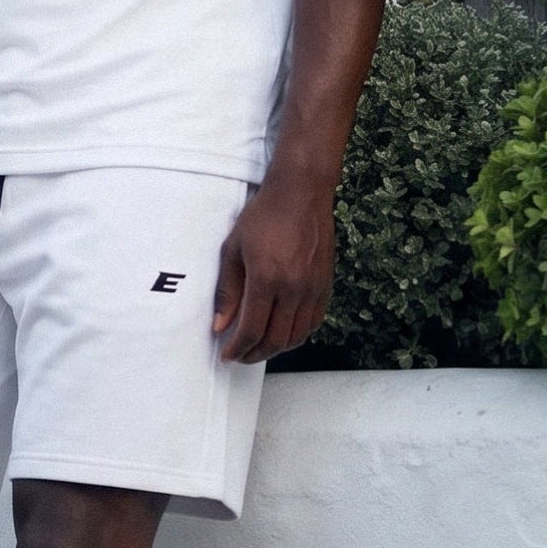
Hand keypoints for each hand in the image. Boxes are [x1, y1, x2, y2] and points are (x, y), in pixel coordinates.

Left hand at [212, 170, 334, 363]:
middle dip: (255, 353)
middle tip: (240, 355)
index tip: (227, 354)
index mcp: (267, 278)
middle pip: (276, 340)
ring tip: (259, 345)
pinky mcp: (326, 284)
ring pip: (297, 336)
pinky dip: (298, 333)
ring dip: (277, 347)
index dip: (238, 348)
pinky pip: (314, 322)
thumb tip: (220, 324)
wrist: (301, 192)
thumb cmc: (264, 215)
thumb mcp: (234, 248)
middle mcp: (294, 288)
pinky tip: (284, 330)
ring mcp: (314, 288)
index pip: (252, 329)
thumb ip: (227, 290)